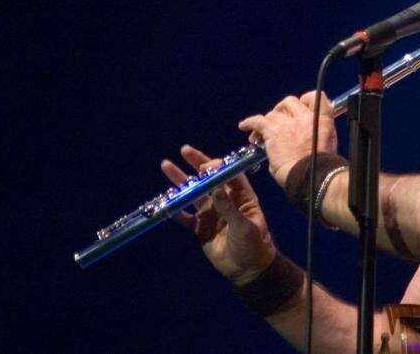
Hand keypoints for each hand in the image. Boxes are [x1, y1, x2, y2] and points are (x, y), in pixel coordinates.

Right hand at [161, 145, 275, 284]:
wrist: (248, 270)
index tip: (205, 166)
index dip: (218, 167)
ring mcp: (212, 213)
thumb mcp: (245, 225)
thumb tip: (215, 187)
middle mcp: (225, 200)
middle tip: (184, 150)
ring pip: (193, 194)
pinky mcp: (200, 228)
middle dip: (197, 164)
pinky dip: (175, 210)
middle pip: (209, 178)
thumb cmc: (255, 245)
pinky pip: (185, 217)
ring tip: (167, 166)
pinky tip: (164, 202)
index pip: (229, 175)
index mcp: (242, 196)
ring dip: (181, 182)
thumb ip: (229, 207)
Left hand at [238, 91, 337, 188]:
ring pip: (273, 113)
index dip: (305, 102)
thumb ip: (315, 136)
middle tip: (277, 124)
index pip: (314, 97)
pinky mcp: (273, 130)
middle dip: (282, 111)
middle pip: (289, 102)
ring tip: (260, 135)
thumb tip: (298, 141)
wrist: (312, 176)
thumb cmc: (320, 168)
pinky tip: (243, 126)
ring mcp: (289, 122)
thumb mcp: (327, 147)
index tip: (300, 110)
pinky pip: (257, 121)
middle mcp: (305, 116)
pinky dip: (249, 123)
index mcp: (322, 119)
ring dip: (267, 122)